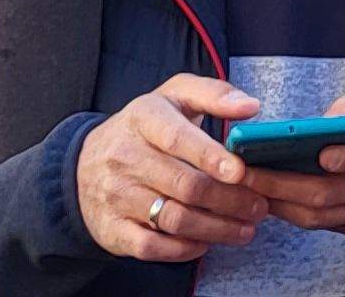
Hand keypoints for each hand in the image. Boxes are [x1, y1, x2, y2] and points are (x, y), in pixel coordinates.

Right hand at [74, 74, 269, 261]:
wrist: (86, 164)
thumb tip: (251, 105)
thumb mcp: (173, 98)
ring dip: (217, 229)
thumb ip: (213, 94)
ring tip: (245, 228)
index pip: (177, 138)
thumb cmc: (146, 130)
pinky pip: (153, 246)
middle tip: (259, 207)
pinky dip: (185, 249)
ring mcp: (116, 195)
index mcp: (143, 118)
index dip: (211, 156)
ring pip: (174, 219)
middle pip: (185, 185)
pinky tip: (206, 243)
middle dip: (229, 200)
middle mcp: (124, 156)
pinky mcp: (112, 228)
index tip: (241, 172)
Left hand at [247, 84, 344, 254]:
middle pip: (330, 195)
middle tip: (246, 172)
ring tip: (249, 186)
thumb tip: (317, 121)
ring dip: (282, 204)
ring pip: (323, 217)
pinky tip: (276, 199)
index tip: (321, 154)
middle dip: (282, 184)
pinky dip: (301, 214)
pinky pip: (331, 225)